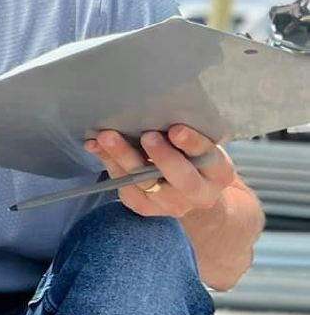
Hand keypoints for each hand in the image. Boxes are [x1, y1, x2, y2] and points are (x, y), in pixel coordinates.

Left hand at [84, 124, 235, 219]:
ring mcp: (171, 205)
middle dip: (162, 156)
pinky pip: (125, 189)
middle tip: (146, 136)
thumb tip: (158, 105)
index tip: (176, 129)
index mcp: (218, 172)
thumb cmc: (195, 158)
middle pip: (180, 178)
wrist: (193, 194)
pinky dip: (109, 165)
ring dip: (123, 158)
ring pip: (146, 183)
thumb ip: (189, 134)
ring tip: (106, 137)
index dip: (193, 143)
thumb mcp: (203, 146)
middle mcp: (198, 193)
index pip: (208, 156)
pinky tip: (95, 146)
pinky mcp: (146, 208)